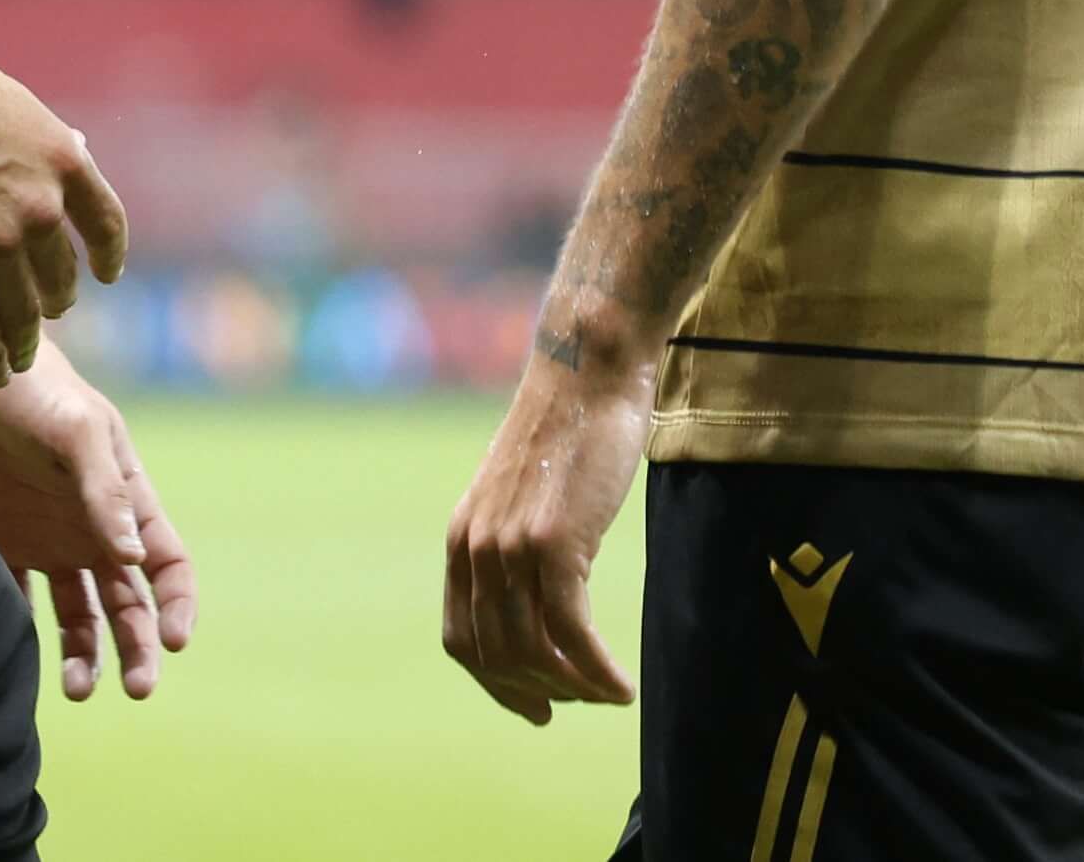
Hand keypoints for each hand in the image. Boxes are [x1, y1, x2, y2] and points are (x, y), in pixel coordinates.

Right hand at [0, 24, 128, 385]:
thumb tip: (67, 154)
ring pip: (25, 312)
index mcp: (63, 159)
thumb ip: (39, 143)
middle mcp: (41, 207)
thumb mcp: (8, 102)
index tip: (104, 274)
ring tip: (20, 356)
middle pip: (61, 274)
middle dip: (56, 298)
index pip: (105, 223)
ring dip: (25, 340)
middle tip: (46, 310)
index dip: (108, 256)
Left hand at [0, 341, 195, 701]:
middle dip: (139, 649)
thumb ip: (105, 491)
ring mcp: (48, 539)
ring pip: (79, 615)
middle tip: (137, 689)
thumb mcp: (79, 430)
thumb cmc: (35, 390)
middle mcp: (93, 529)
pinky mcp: (2, 542)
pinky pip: (18, 599)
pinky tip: (17, 654)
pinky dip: (22, 631)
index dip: (177, 604)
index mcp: (126, 500)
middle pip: (129, 604)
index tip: (174, 641)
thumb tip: (134, 558)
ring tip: (78, 689)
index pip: (167, 564)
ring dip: (86, 655)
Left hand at [441, 353, 651, 725]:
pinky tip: (621, 687)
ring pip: (534, 653)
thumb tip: (539, 606)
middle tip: (584, 702)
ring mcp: (510, 546)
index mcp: (462, 540)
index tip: (538, 709)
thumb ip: (516, 547)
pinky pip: (571, 634)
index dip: (499, 686)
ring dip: (574, 689)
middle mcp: (476, 547)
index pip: (463, 641)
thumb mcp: (523, 498)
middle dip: (542, 693)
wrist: (588, 373)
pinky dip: (596, 672)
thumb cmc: (569, 433)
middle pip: (498, 657)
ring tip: (609, 694)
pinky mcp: (553, 542)